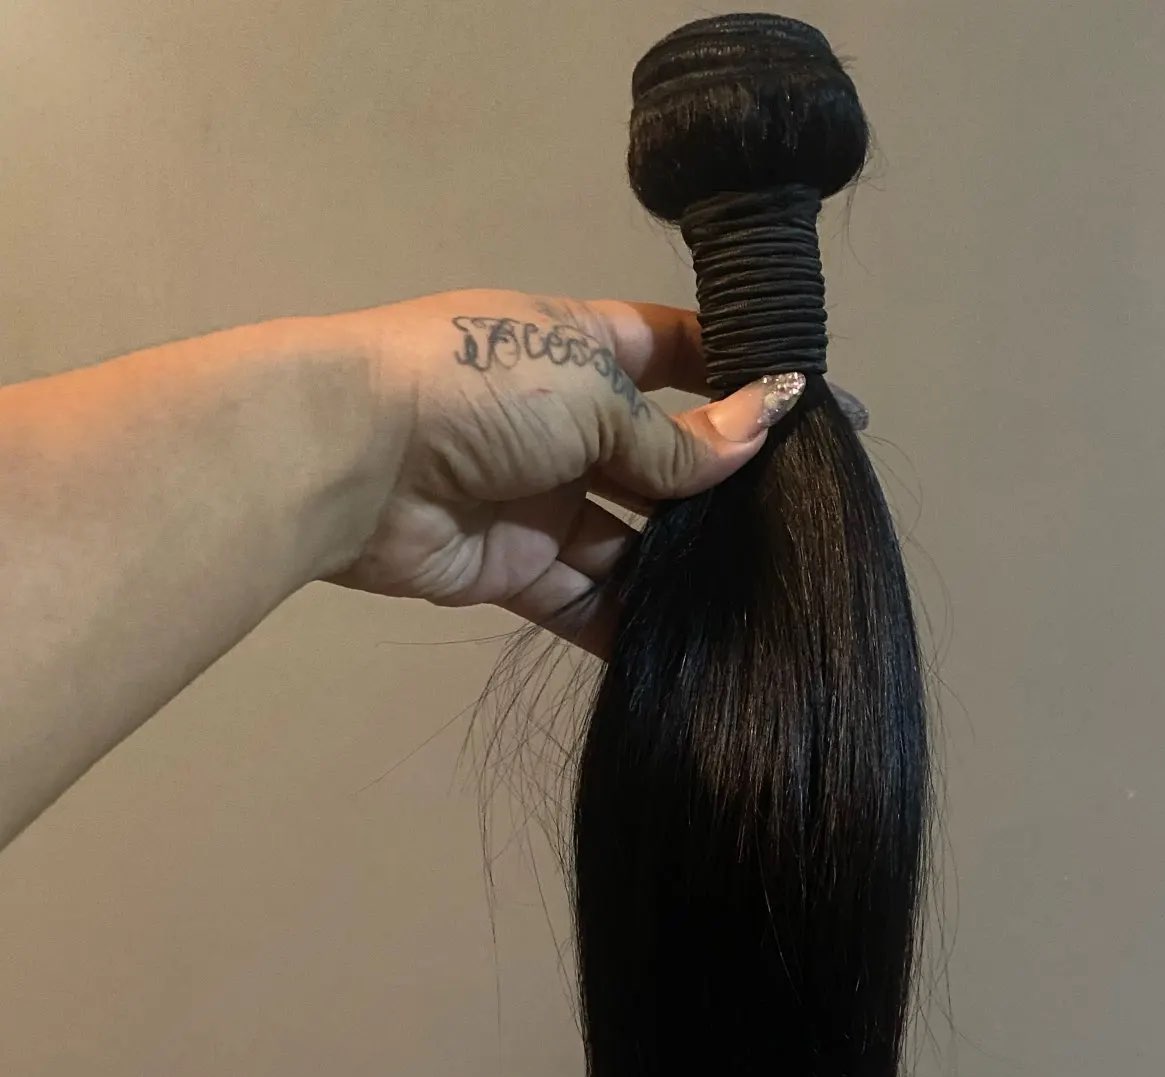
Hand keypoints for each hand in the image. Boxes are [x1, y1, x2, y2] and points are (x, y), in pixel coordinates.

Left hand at [323, 289, 803, 656]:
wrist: (350, 458)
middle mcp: (564, 421)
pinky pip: (586, 599)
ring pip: (630, 537)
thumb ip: (674, 436)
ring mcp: (540, 498)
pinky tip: (693, 644)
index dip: (740, 379)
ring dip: (681, 564)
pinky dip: (630, 621)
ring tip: (757, 592)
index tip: (814, 413)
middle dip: (719, 488)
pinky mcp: (514, 568)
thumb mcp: (590, 393)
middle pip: (660, 458)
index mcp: (579, 345)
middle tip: (794, 525)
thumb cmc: (475, 388)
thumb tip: (761, 431)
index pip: (676, 352)